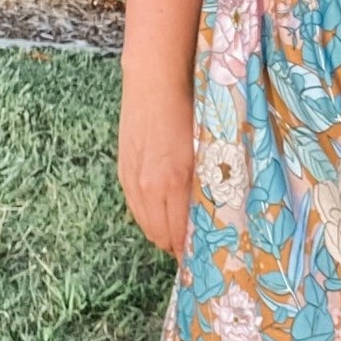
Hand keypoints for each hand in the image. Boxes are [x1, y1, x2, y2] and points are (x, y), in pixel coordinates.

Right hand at [117, 83, 195, 257]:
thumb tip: (217, 214)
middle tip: (195, 251)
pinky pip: (135, 208)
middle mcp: (149, 186)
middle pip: (161, 236)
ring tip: (179, 236)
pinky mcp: (123, 171)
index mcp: (174, 182)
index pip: (181, 234)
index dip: (191, 252)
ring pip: (146, 225)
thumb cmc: (192, 108)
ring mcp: (133, 179)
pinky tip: (161, 214)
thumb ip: (209, 183)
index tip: (205, 260)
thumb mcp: (209, 148)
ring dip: (162, 234)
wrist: (155, 81)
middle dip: (178, 247)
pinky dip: (149, 217)